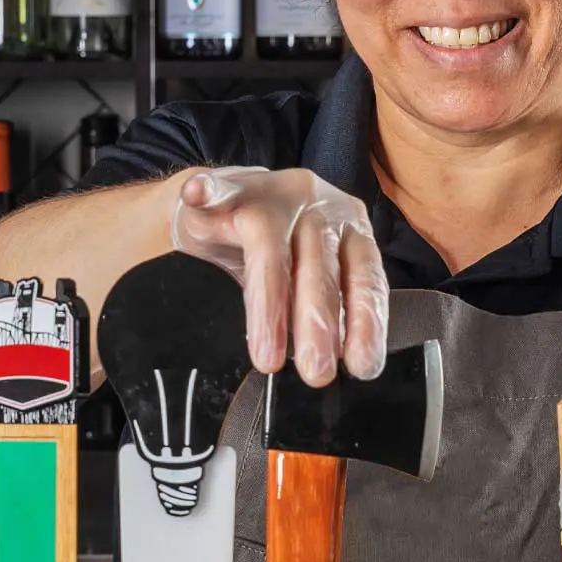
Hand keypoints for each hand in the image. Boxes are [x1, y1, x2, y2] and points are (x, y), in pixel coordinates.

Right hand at [169, 167, 387, 385]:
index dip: (365, 323)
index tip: (361, 366)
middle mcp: (318, 207)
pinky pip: (215, 192)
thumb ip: (329, 310)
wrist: (232, 200)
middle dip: (318, 324)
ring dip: (269, 305)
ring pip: (270, 249)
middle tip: (316, 371)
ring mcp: (272, 195)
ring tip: (267, 355)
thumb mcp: (311, 278)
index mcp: (348, 229)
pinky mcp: (228, 190)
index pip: (364, 277)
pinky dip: (207, 194)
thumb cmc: (278, 247)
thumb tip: (341, 365)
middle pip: (319, 268)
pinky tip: (197, 196)